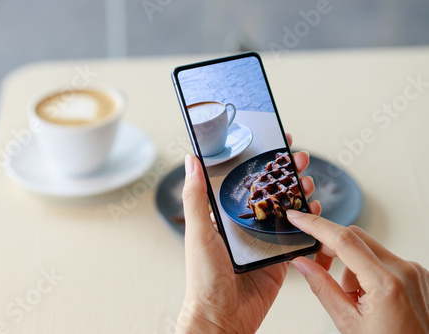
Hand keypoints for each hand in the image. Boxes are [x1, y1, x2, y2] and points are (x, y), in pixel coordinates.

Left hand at [176, 134, 320, 333]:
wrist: (222, 317)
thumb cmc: (204, 277)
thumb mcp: (199, 232)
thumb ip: (196, 197)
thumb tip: (190, 161)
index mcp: (224, 216)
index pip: (244, 181)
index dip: (259, 162)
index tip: (273, 142)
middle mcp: (245, 226)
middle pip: (270, 193)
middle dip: (285, 173)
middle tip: (298, 158)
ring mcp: (264, 241)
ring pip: (286, 211)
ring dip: (299, 193)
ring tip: (308, 180)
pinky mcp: (279, 258)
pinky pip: (297, 236)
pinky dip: (308, 222)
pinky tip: (314, 210)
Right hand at [288, 211, 428, 333]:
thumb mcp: (348, 323)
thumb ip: (322, 288)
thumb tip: (301, 263)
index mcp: (386, 283)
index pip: (343, 240)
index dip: (315, 225)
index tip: (298, 217)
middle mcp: (403, 269)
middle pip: (355, 238)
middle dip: (332, 249)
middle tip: (319, 268)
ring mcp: (413, 270)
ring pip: (367, 249)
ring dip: (352, 266)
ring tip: (356, 299)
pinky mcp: (417, 273)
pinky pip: (382, 259)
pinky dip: (368, 271)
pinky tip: (370, 296)